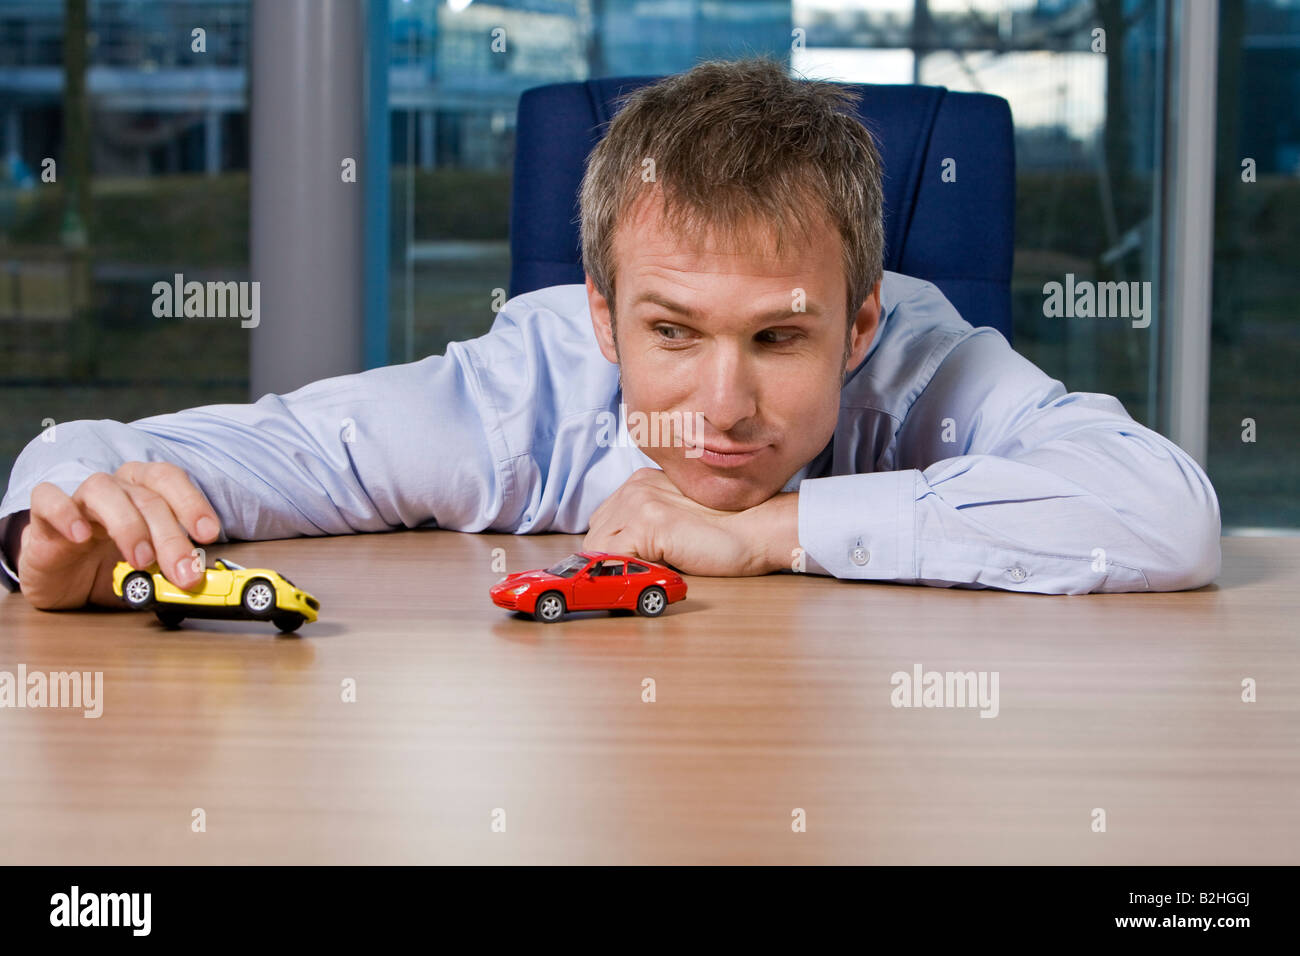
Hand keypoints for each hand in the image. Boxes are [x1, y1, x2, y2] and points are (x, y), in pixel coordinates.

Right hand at [12, 461, 220, 609]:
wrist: (60, 579)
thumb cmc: (108, 565)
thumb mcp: (149, 571)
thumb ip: (171, 570)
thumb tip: (200, 581)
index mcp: (143, 491)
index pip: (170, 479)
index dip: (191, 502)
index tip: (209, 534)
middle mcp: (115, 490)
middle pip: (146, 496)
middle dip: (171, 535)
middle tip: (183, 571)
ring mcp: (78, 502)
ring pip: (103, 490)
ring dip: (128, 525)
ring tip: (141, 560)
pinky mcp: (43, 519)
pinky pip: (47, 499)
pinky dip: (65, 513)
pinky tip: (81, 537)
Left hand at [583, 468, 798, 576]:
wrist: (756, 531)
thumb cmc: (725, 532)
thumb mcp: (676, 523)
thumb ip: (647, 528)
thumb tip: (619, 555)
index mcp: (640, 482)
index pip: (603, 522)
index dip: (611, 549)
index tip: (625, 569)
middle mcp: (635, 486)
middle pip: (596, 534)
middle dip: (610, 561)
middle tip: (636, 577)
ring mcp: (640, 502)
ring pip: (599, 547)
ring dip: (617, 568)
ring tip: (648, 575)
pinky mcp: (649, 522)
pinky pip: (613, 557)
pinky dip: (625, 574)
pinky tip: (652, 576)